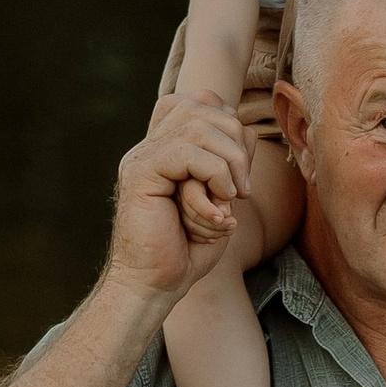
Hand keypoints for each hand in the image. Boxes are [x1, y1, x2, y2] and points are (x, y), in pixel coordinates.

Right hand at [107, 93, 255, 301]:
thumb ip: (228, 163)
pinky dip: (214, 175)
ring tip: (232, 198)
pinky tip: (220, 204)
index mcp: (164, 147)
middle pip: (203, 105)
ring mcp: (142, 157)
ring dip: (229, 162)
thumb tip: (245, 130)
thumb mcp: (220, 199)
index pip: (199, 101)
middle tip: (242, 188)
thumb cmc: (187, 249)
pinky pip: (185, 153)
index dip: (229, 125)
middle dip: (236, 143)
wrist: (154, 285)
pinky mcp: (140, 173)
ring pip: (198, 126)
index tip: (239, 171)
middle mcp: (149, 145)